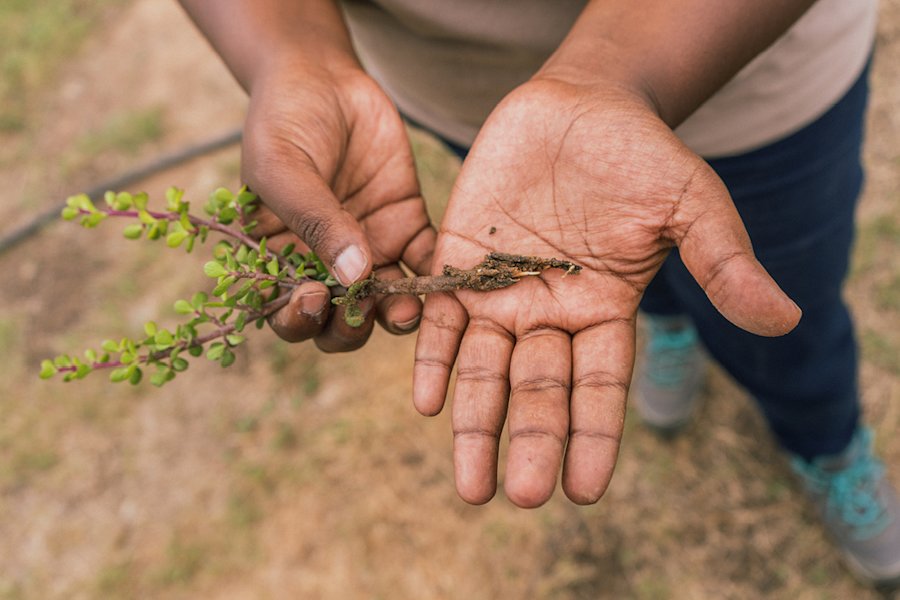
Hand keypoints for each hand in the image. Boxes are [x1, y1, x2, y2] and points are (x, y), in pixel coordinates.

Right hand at [242, 62, 434, 350]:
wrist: (324, 76)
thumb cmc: (284, 121)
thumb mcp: (283, 167)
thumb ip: (314, 220)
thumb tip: (353, 277)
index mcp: (283, 260)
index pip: (288, 311)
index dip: (299, 320)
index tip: (312, 299)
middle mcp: (327, 265)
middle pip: (340, 322)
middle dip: (351, 328)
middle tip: (362, 310)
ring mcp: (371, 249)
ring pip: (386, 302)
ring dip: (397, 313)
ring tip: (406, 307)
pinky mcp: (407, 225)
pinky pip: (426, 261)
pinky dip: (438, 276)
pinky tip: (444, 276)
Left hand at [413, 77, 799, 506]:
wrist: (579, 104)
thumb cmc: (641, 154)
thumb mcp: (691, 203)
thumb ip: (722, 260)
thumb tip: (784, 319)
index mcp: (605, 311)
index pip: (599, 387)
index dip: (593, 437)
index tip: (582, 491)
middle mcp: (550, 314)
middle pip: (538, 390)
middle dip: (530, 441)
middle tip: (520, 495)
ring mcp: (501, 292)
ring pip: (484, 369)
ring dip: (474, 423)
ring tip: (470, 484)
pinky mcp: (458, 261)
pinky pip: (441, 318)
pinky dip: (434, 358)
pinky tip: (427, 401)